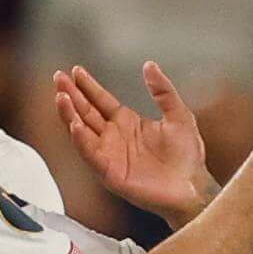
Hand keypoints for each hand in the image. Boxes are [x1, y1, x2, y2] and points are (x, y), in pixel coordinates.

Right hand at [53, 62, 217, 219]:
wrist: (193, 187)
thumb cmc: (187, 158)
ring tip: (62, 97)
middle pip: (86, 113)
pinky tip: (75, 126)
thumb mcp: (178, 115)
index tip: (76, 71)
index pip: (100, 100)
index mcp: (127, 123)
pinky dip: (81, 141)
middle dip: (71, 95)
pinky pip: (91, 155)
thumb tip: (150, 66)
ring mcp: (110, 156)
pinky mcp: (110, 174)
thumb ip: (163, 90)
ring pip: (82, 132)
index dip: (88, 86)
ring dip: (70, 115)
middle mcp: (114, 138)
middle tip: (59, 78)